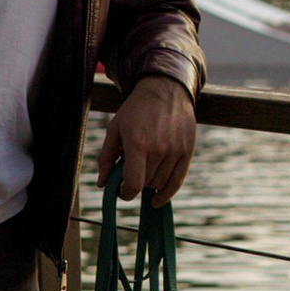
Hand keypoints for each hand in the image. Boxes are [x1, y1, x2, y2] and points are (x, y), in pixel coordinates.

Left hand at [98, 75, 196, 203]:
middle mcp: (159, 149)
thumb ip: (106, 158)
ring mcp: (175, 151)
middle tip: (131, 172)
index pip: (133, 183)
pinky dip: (166, 194)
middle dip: (135, 183)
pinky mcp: (187, 152)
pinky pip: (177, 182)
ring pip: (159, 184)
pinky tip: (157, 200)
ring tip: (144, 168)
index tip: (121, 191)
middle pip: (145, 184)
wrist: (166, 90)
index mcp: (138, 143)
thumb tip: (102, 184)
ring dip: (149, 183)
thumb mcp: (115, 129)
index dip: (124, 192)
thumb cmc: (136, 110)